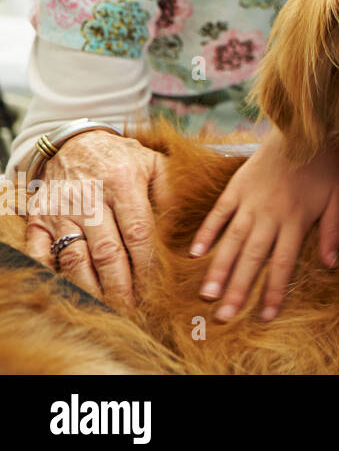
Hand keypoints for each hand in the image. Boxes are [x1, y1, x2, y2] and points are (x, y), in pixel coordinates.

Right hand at [24, 129, 168, 307]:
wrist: (75, 141)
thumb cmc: (121, 157)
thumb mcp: (154, 163)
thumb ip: (172, 192)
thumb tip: (186, 230)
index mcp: (123, 182)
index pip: (139, 232)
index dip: (147, 265)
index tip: (157, 288)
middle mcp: (90, 197)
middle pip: (107, 251)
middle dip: (121, 285)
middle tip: (133, 309)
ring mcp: (62, 209)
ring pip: (74, 257)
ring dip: (90, 287)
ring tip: (106, 308)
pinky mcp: (39, 216)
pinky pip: (39, 250)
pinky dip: (48, 272)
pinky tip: (65, 291)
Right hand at [190, 127, 338, 321]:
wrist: (305, 127)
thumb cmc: (326, 164)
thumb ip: (333, 231)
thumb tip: (330, 265)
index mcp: (295, 221)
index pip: (282, 264)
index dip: (274, 292)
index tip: (265, 316)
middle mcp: (270, 215)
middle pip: (252, 259)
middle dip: (239, 290)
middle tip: (225, 317)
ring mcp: (250, 200)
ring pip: (232, 240)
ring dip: (219, 269)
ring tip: (207, 295)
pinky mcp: (237, 186)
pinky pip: (219, 213)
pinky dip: (207, 232)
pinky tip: (196, 254)